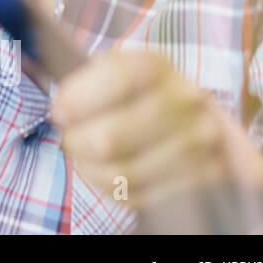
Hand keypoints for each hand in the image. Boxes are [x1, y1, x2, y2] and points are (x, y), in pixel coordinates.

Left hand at [50, 51, 262, 213]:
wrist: (194, 118)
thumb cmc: (135, 93)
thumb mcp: (110, 71)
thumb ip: (82, 82)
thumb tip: (61, 111)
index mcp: (157, 67)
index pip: (114, 80)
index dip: (77, 100)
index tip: (58, 112)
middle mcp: (185, 102)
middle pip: (108, 140)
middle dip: (75, 141)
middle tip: (69, 137)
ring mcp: (199, 143)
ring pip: (120, 174)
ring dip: (89, 167)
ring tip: (85, 155)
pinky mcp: (204, 178)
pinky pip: (137, 195)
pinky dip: (110, 186)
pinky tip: (107, 170)